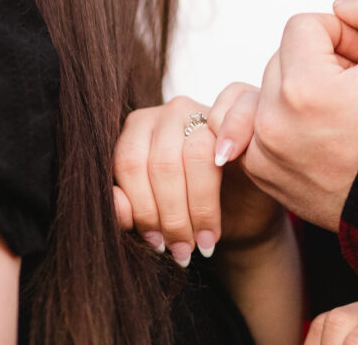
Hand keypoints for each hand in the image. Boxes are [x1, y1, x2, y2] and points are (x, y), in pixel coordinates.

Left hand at [113, 93, 282, 267]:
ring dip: (201, 205)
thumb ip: (126, 210)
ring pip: (197, 152)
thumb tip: (116, 208)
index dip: (142, 210)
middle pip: (163, 163)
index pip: (130, 164)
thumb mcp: (153, 218)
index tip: (157, 244)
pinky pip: (235, 116)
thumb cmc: (190, 215)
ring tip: (204, 240)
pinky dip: (233, 139)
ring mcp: (205, 107)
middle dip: (173, 216)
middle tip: (183, 250)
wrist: (240, 216)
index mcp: (138, 129)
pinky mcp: (241, 108)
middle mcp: (169, 112)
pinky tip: (229, 165)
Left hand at [214, 0, 357, 230]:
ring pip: (272, 88)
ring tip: (344, 116)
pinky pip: (261, 122)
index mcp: (304, 88)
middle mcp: (273, 121)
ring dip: (303, 92)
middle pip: (285, 56)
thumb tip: (339, 6)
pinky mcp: (262, 172)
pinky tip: (323, 134)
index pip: (303, 26)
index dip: (343, 37)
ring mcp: (264, 151)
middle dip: (322, 64)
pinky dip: (287, 121)